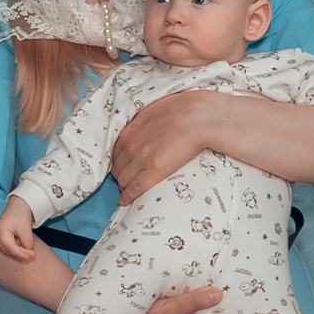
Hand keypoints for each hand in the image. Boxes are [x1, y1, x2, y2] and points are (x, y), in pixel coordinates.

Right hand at [0, 199, 39, 263]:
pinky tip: (22, 244)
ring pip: (8, 251)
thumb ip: (27, 244)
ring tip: (27, 244)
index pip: (11, 249)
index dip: (22, 254)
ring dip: (18, 250)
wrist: (17, 206)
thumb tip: (29, 256)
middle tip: (33, 254)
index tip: (31, 257)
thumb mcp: (26, 230)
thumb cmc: (20, 215)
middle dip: (21, 253)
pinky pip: (7, 248)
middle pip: (9, 251)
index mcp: (0, 233)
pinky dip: (15, 248)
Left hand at [109, 91, 225, 201]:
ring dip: (124, 185)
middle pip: (117, 168)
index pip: (115, 154)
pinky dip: (128, 196)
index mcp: (129, 132)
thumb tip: (142, 132)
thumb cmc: (181, 112)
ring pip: (123, 179)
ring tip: (128, 190)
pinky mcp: (154, 170)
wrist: (198, 118)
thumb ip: (141, 126)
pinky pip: (135, 188)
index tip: (122, 167)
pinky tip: (125, 201)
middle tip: (126, 180)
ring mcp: (141, 159)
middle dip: (120, 175)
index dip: (119, 163)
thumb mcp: (151, 114)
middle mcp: (130, 146)